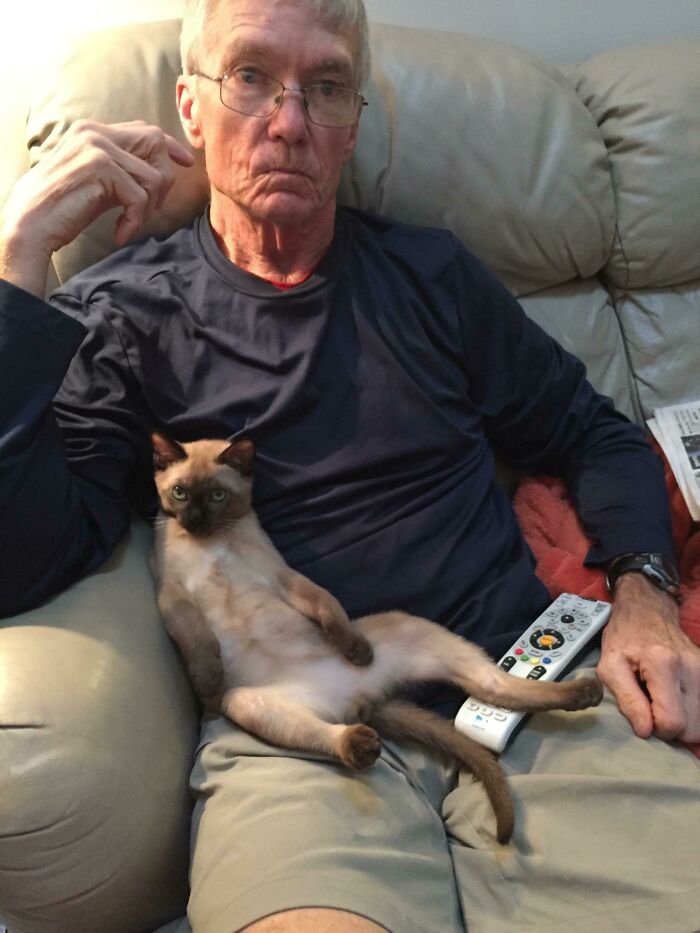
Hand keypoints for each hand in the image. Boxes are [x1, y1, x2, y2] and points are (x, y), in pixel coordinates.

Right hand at [0, 119, 194, 295]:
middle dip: (162, 181)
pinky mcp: (100, 167)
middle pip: (156, 142)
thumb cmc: (63, 208)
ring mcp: (97, 147)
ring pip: (154, 176)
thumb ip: (123, 170)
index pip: (145, 129)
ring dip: (147, 207)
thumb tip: (158, 171)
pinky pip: (140, 196)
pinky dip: (134, 220)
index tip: (185, 162)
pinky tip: (119, 232)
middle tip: (147, 209)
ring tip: (128, 222)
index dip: (170, 145)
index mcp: (94, 131)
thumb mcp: (98, 182)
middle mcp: (96, 132)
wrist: (31, 223)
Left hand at [597, 573, 699, 741]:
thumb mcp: (610, 666)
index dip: (656, 728)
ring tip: (662, 705)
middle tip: (651, 710)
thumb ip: (627, 700)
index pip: (673, 721)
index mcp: (663, 665)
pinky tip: (675, 701)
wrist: (647, 610)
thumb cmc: (624, 636)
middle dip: (671, 729)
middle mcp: (691, 667)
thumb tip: (645, 731)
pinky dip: (691, 714)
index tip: (642, 715)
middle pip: (692, 728)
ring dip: (683, 723)